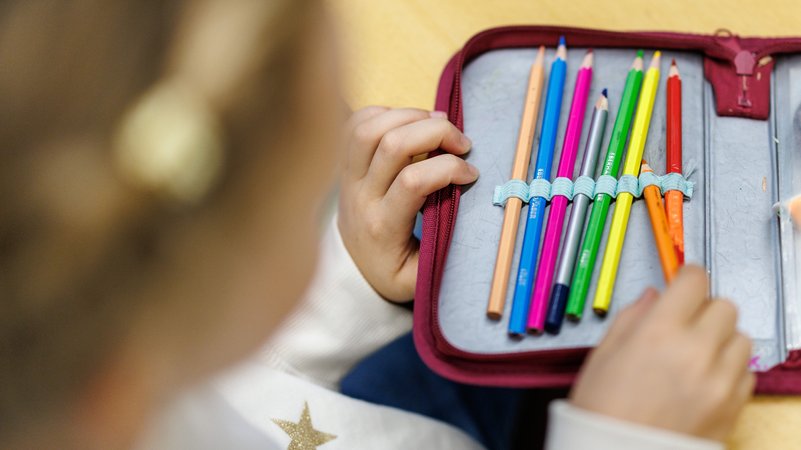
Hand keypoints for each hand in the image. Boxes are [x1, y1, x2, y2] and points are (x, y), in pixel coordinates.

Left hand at [338, 107, 477, 301]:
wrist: (352, 269)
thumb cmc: (394, 270)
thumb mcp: (421, 278)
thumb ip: (443, 253)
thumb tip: (472, 222)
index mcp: (382, 228)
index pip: (413, 181)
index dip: (449, 169)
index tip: (471, 175)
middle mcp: (360, 198)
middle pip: (392, 144)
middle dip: (436, 132)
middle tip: (462, 143)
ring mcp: (347, 178)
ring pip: (369, 128)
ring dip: (409, 115)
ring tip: (437, 125)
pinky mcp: (343, 164)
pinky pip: (354, 124)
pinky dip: (384, 113)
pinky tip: (408, 123)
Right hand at [570, 265, 754, 440]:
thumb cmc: (602, 409)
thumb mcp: (604, 353)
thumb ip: (632, 317)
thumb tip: (653, 296)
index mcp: (658, 331)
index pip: (694, 281)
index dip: (687, 277)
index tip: (682, 283)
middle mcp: (695, 351)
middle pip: (724, 305)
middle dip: (704, 308)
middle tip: (684, 322)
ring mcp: (719, 380)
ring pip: (741, 337)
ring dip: (721, 338)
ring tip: (695, 354)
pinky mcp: (733, 405)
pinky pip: (746, 371)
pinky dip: (728, 368)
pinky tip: (703, 378)